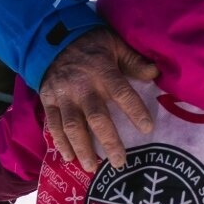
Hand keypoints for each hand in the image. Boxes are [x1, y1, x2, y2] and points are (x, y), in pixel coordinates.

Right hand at [38, 28, 157, 170]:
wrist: (51, 36)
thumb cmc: (90, 44)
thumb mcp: (115, 44)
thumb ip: (134, 62)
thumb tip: (156, 73)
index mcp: (103, 71)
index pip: (122, 93)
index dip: (135, 111)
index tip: (147, 128)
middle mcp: (83, 87)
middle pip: (97, 118)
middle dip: (109, 142)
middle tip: (120, 163)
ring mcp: (63, 95)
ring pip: (73, 126)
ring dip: (82, 148)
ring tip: (91, 167)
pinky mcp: (48, 100)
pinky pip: (53, 124)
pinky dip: (60, 142)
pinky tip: (69, 157)